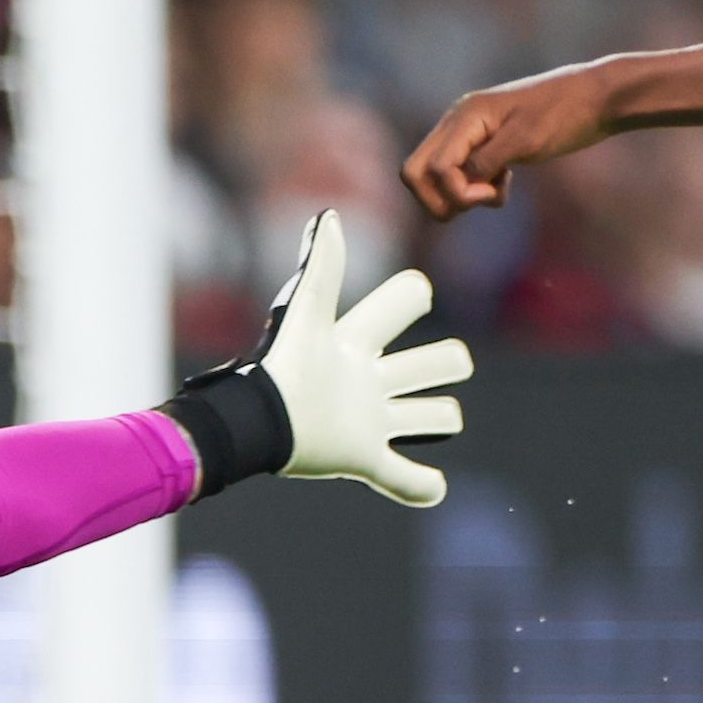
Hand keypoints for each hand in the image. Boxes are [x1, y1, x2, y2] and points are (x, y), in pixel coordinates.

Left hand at [253, 210, 469, 506]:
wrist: (255, 424)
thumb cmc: (281, 362)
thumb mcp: (306, 310)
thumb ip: (322, 267)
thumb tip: (329, 215)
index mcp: (356, 342)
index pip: (405, 305)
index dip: (414, 295)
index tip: (413, 295)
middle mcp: (368, 381)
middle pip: (435, 363)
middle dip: (447, 360)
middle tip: (443, 364)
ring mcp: (370, 422)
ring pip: (430, 416)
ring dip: (438, 418)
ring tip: (432, 420)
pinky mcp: (364, 460)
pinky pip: (405, 478)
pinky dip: (421, 486)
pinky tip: (431, 487)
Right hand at [400, 66, 612, 220]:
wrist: (598, 97)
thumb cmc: (566, 114)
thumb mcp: (526, 140)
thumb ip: (486, 162)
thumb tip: (459, 185)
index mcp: (466, 116)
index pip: (433, 168)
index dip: (456, 192)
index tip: (492, 192)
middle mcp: (458, 122)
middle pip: (416, 172)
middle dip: (440, 198)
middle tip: (479, 201)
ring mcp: (468, 133)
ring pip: (434, 177)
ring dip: (458, 196)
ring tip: (496, 191)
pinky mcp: (483, 143)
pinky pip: (458, 175)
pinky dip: (474, 189)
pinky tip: (504, 183)